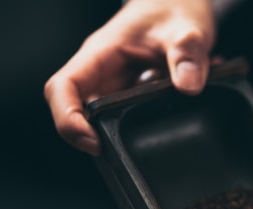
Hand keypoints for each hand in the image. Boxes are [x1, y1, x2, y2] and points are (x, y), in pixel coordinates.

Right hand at [44, 0, 215, 154]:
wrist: (183, 5)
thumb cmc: (175, 9)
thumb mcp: (187, 28)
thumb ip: (188, 54)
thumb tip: (188, 86)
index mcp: (101, 53)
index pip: (64, 87)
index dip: (68, 119)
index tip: (93, 143)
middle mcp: (103, 73)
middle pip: (80, 113)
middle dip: (104, 136)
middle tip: (136, 149)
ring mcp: (118, 87)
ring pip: (110, 120)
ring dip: (138, 129)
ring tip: (172, 115)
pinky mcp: (134, 97)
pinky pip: (135, 116)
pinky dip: (159, 119)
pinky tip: (185, 105)